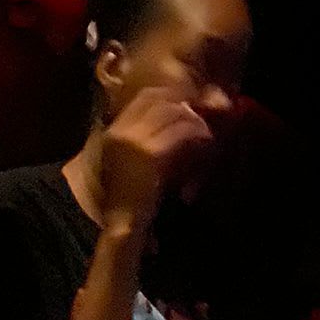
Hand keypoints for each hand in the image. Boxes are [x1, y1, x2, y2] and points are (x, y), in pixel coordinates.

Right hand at [96, 87, 214, 229]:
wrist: (123, 224)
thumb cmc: (128, 199)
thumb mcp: (129, 162)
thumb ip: (143, 138)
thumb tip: (174, 115)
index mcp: (114, 132)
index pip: (144, 97)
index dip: (169, 95)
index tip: (187, 102)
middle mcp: (123, 131)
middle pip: (161, 101)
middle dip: (185, 104)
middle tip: (203, 112)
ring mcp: (136, 141)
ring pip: (174, 114)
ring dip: (193, 120)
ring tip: (205, 130)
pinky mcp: (153, 154)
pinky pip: (181, 133)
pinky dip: (196, 134)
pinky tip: (205, 141)